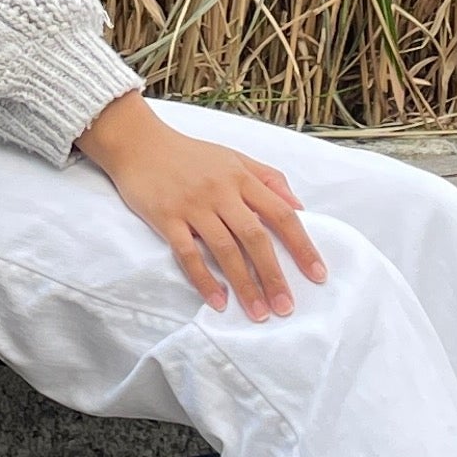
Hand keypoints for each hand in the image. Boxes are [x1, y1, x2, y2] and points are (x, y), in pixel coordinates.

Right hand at [75, 93, 327, 319]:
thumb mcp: (234, 157)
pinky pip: (188, 254)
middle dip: (274, 275)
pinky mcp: (166, 218)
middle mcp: (221, 192)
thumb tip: (299, 207)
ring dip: (244, 284)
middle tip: (286, 307)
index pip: (281, 214)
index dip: (301, 246)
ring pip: (225, 250)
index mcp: (242, 178)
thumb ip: (268, 178)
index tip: (317, 274)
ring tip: (258, 313)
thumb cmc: (189, 153)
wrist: (139, 143)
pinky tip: (217, 301)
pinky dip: (203, 279)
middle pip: (255, 237)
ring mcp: (193, 206)